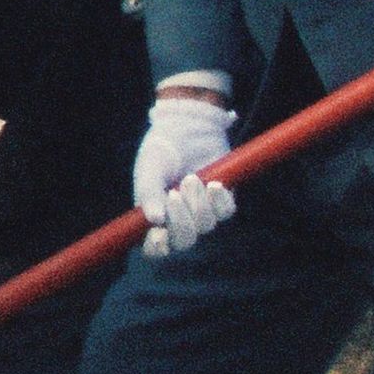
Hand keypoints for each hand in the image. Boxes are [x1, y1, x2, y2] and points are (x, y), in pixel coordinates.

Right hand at [132, 87, 238, 257]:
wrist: (189, 125)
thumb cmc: (163, 148)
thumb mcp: (149, 168)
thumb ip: (147, 193)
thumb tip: (154, 221)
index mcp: (154, 217)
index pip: (154, 247)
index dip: (157, 248)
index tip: (159, 235)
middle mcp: (178, 220)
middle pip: (184, 241)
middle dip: (181, 221)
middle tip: (175, 194)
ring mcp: (202, 212)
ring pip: (205, 226)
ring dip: (198, 204)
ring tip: (192, 178)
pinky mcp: (222, 200)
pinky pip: (225, 212)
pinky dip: (219, 200)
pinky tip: (214, 183)